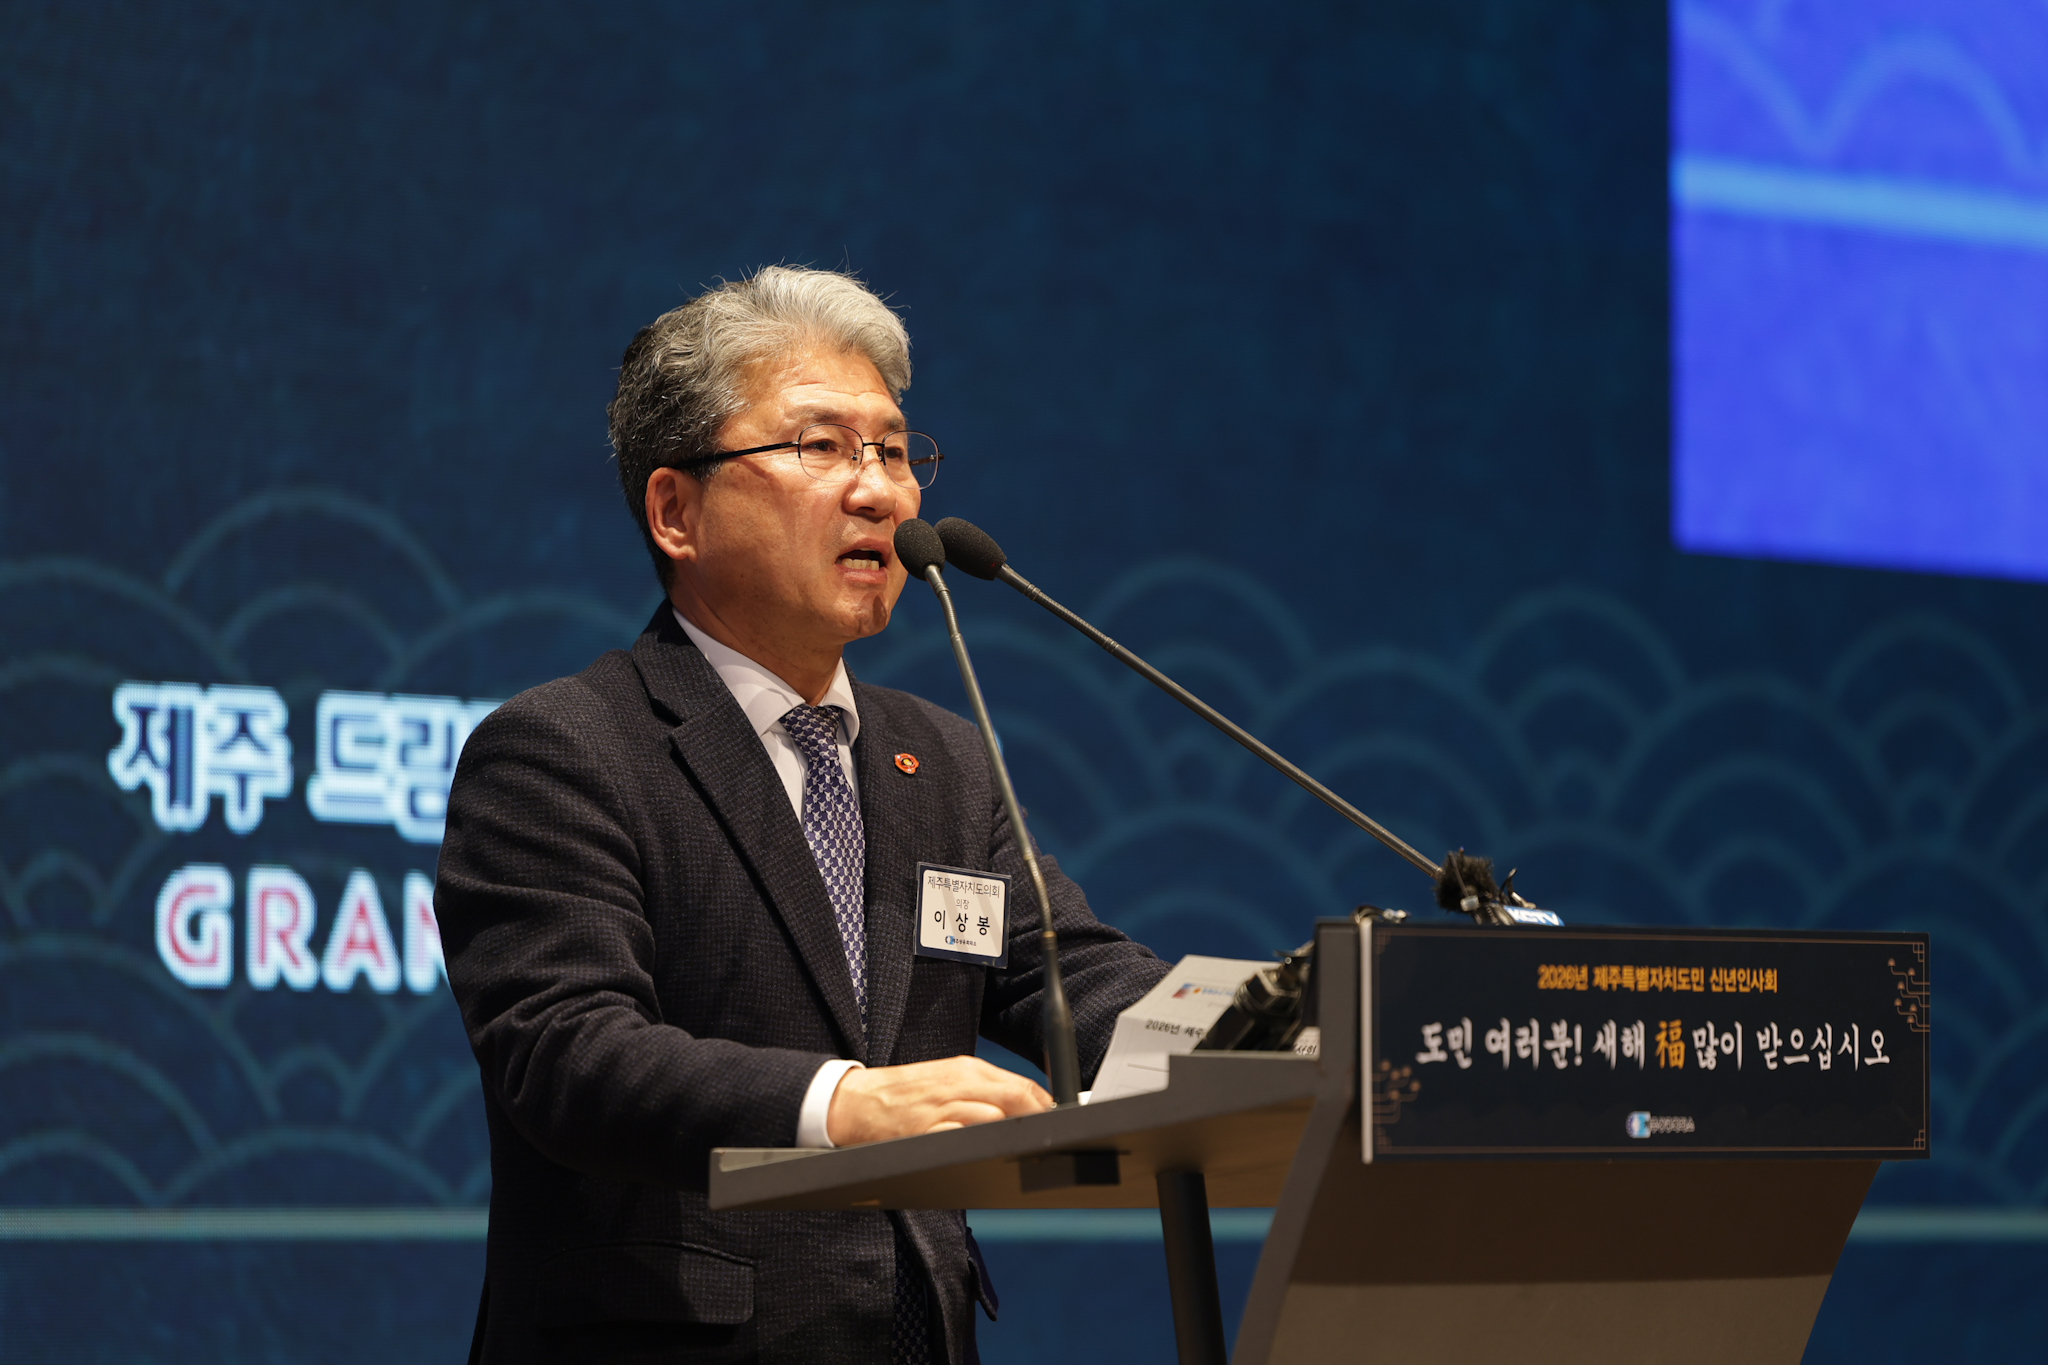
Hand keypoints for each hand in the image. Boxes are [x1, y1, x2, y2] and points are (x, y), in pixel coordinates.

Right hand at [825, 1055, 1052, 1145]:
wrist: (856, 1102)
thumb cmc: (905, 1093)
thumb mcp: (947, 1080)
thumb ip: (985, 1090)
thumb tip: (1028, 1107)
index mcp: (967, 1069)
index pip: (1023, 1085)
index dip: (1047, 1106)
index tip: (1059, 1122)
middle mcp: (959, 1084)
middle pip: (1018, 1099)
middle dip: (1040, 1120)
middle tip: (1052, 1140)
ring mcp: (944, 1108)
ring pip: (997, 1117)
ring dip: (1015, 1134)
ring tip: (1027, 1151)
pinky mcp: (927, 1132)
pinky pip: (964, 1139)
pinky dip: (981, 1147)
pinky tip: (988, 1156)